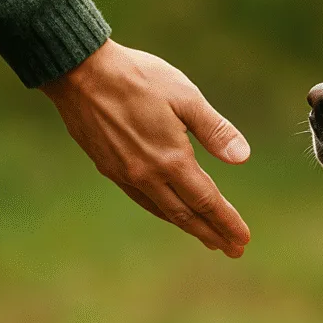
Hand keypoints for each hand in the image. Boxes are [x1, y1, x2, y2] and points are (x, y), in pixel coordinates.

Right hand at [41, 39, 250, 256]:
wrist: (79, 71)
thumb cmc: (137, 77)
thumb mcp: (185, 97)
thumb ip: (214, 130)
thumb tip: (243, 157)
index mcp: (170, 159)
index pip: (206, 201)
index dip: (227, 222)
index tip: (243, 240)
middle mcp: (147, 175)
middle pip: (187, 215)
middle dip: (213, 234)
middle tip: (234, 251)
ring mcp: (125, 174)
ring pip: (164, 211)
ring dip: (190, 227)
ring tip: (209, 239)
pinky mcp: (109, 167)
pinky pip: (143, 200)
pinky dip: (164, 212)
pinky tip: (171, 212)